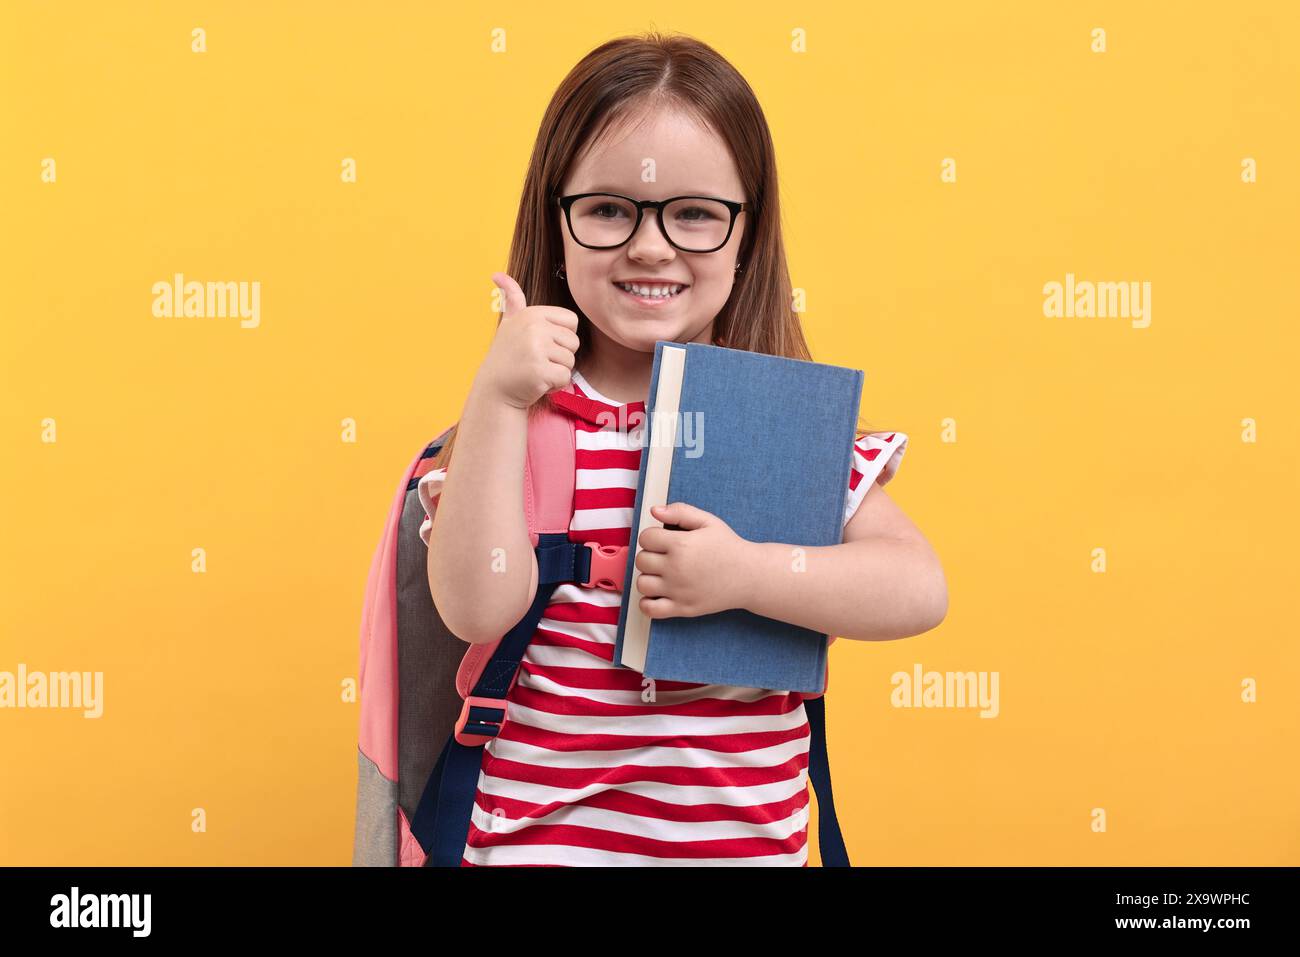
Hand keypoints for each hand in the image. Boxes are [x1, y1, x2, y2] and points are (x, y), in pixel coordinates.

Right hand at [476, 272, 580, 409]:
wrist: (495, 389)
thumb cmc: (508, 356)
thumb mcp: (509, 323)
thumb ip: (512, 298)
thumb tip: (497, 274)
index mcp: (532, 313)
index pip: (572, 321)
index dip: (561, 336)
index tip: (541, 343)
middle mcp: (534, 328)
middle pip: (574, 342)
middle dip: (560, 356)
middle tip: (537, 360)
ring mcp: (536, 349)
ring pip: (571, 361)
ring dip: (557, 371)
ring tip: (536, 370)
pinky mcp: (539, 371)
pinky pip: (565, 378)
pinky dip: (555, 385)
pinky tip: (537, 382)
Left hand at [634, 502, 753, 618]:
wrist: (750, 575)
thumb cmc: (729, 547)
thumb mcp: (708, 522)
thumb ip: (680, 512)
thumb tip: (655, 511)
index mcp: (680, 545)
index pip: (645, 538)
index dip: (652, 536)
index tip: (663, 540)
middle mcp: (676, 568)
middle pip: (641, 560)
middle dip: (650, 555)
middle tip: (665, 556)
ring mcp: (678, 590)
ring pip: (642, 583)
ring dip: (648, 577)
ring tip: (662, 574)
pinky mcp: (682, 608)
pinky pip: (650, 609)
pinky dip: (647, 603)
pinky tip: (658, 594)